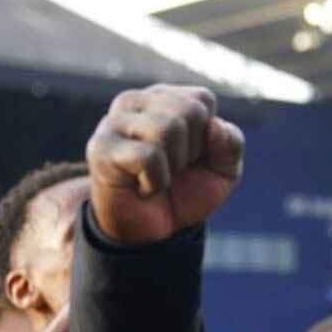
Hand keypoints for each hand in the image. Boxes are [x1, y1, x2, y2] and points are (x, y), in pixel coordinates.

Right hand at [86, 84, 244, 244]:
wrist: (152, 232)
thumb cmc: (185, 191)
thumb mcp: (223, 171)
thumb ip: (231, 144)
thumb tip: (214, 126)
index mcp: (167, 99)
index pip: (203, 100)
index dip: (209, 136)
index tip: (192, 156)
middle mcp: (137, 101)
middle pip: (188, 111)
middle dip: (192, 151)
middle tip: (174, 168)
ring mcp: (114, 122)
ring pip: (167, 128)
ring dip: (173, 166)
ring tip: (157, 175)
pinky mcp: (100, 147)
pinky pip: (148, 157)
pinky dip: (156, 181)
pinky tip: (142, 187)